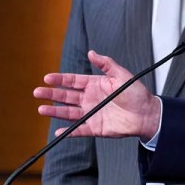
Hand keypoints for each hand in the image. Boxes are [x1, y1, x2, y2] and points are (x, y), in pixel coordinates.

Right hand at [33, 51, 160, 140]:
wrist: (147, 114)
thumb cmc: (136, 93)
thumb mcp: (122, 75)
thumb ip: (106, 64)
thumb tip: (92, 53)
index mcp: (95, 85)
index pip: (73, 81)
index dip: (60, 79)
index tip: (47, 78)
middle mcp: (90, 99)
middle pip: (66, 96)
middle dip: (52, 94)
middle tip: (37, 92)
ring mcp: (91, 113)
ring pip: (69, 112)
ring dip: (55, 111)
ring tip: (42, 109)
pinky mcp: (95, 127)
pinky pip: (79, 130)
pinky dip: (69, 131)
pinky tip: (58, 131)